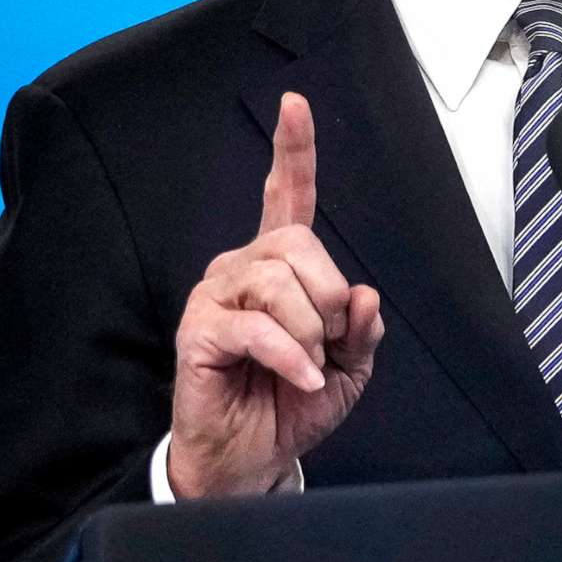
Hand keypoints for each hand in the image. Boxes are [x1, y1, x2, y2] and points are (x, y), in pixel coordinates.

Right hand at [166, 93, 383, 497]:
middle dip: (328, 297)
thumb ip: (362, 327)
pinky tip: (298, 378)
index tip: (294, 104)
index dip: (294, 151)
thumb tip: (363, 295)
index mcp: (281, 266)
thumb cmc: (294, 403)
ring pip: (279, 284)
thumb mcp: (349, 365)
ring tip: (302, 364)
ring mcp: (216, 296)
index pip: (287, 196)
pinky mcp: (198, 331)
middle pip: (299, 243)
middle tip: (323, 342)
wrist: (255, 457)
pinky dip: (289, 357)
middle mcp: (243, 268)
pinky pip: (256, 327)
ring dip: (308, 333)